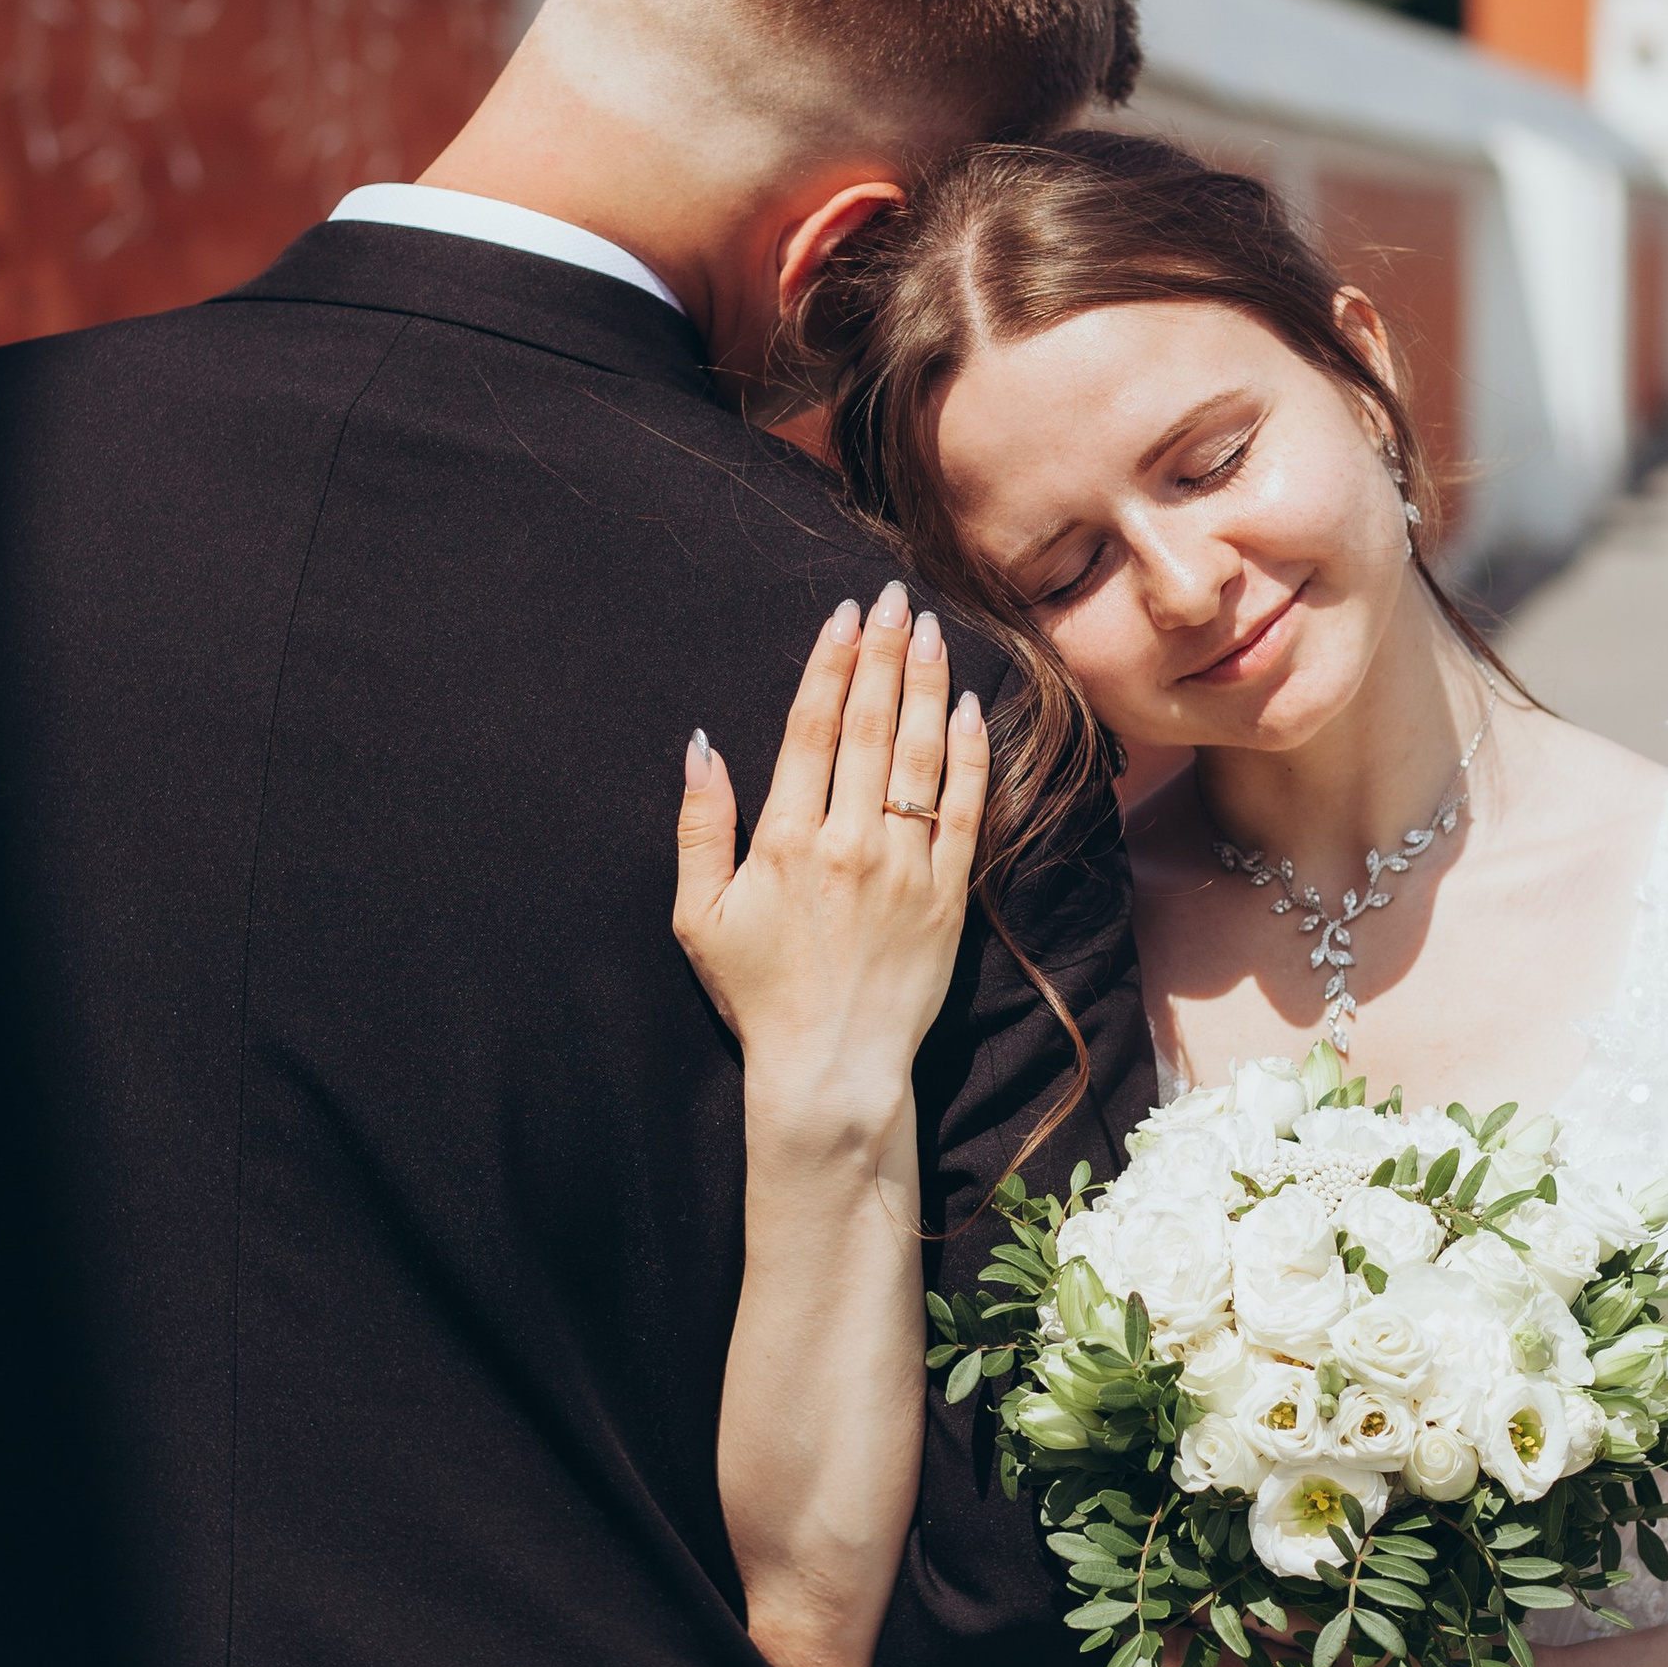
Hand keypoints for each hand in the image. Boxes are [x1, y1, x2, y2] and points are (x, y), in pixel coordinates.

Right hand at [674, 585, 989, 1135]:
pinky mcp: (948, 895)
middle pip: (870, 725)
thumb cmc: (759, 994)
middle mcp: (849, 842)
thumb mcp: (699, 915)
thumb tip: (701, 745)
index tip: (844, 615)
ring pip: (920, 755)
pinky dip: (968, 755)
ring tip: (932, 631)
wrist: (832, 1069)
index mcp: (785, 840)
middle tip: (895, 597)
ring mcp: (905, 867)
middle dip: (884, 653)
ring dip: (926, 686)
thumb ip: (699, 826)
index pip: (812, 728)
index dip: (830, 664)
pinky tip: (968, 709)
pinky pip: (963, 809)